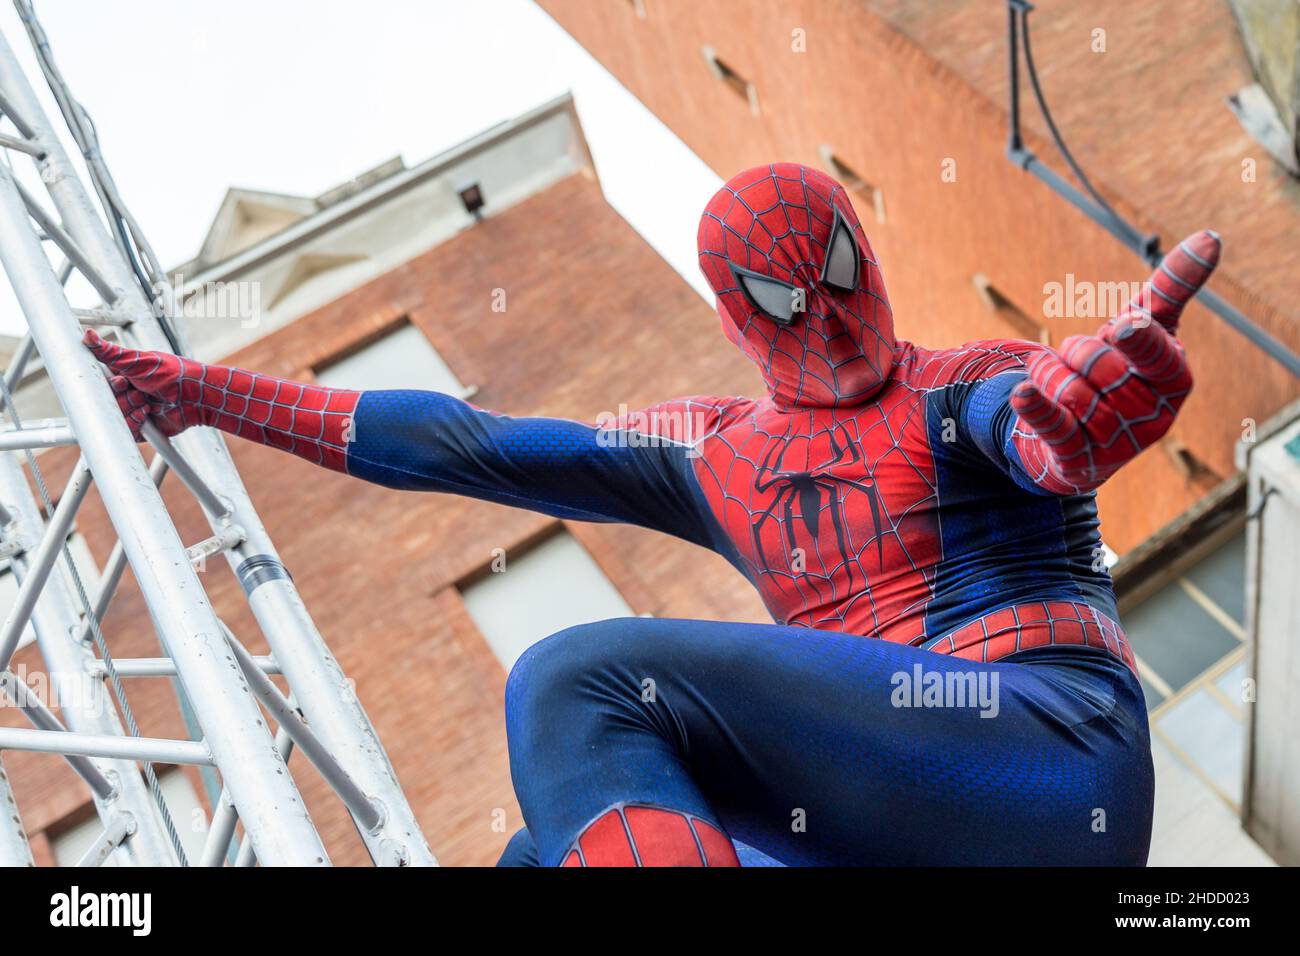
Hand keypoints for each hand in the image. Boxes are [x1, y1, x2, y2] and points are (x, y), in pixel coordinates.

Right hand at [83, 329, 206, 439]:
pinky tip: (147, 415)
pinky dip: (135, 423)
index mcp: (122, 377)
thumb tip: (87, 334)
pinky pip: (127, 432)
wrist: (195, 395)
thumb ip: (109, 352)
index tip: (123, 382)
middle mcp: (126, 394)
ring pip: (116, 417)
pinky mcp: (141, 428)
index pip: (100, 385)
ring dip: (131, 410)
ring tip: (148, 403)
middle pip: (107, 402)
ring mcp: (133, 411)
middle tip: (140, 392)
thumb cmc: (170, 373)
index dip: (110, 386)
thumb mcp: (136, 360)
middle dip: (123, 398)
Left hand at [1009, 230, 1219, 493]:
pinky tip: (1021, 394)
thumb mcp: (1143, 330)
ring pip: (1072, 391)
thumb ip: (1171, 288)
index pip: (1156, 352)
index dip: (1135, 338)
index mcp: (1174, 380)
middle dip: (1075, 350)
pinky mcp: (1078, 460)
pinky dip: (1036, 408)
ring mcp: (1116, 443)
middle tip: (1074, 358)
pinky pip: (1055, 427)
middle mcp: (1152, 416)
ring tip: (1052, 380)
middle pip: (1102, 365)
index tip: (1121, 326)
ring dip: (1048, 373)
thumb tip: (1212, 237)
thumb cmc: (1117, 372)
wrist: (1077, 436)